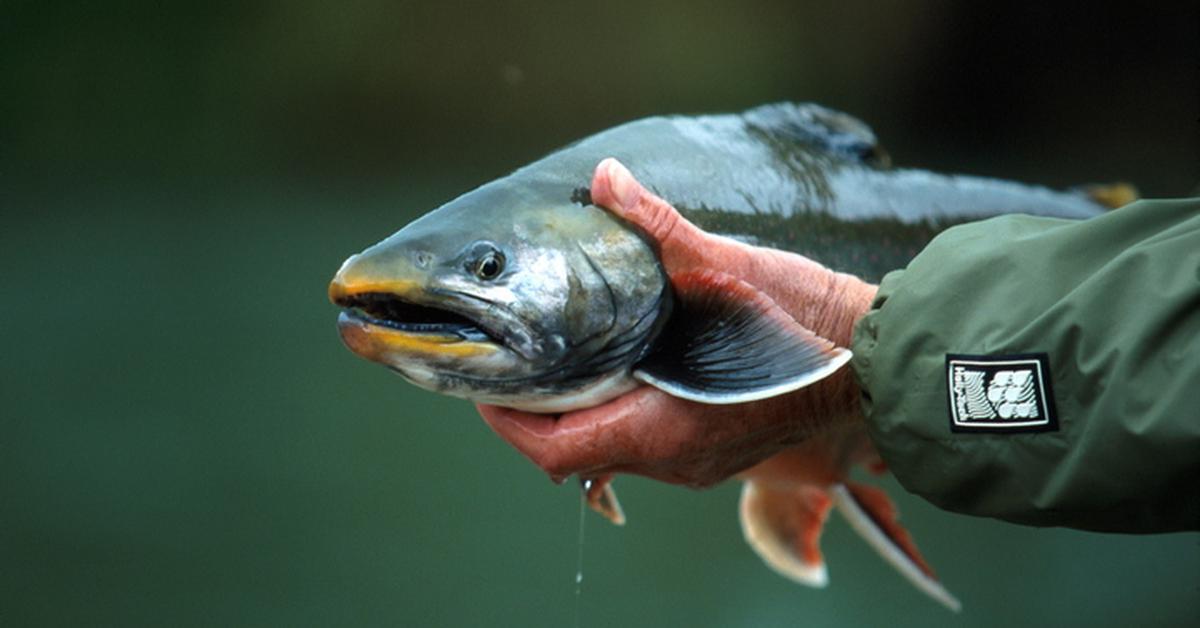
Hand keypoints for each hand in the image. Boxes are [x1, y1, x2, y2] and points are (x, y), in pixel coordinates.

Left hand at [477, 159, 877, 486]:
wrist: (877, 363)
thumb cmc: (805, 325)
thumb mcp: (725, 269)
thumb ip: (658, 228)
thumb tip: (607, 178)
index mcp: (659, 428)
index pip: (553, 449)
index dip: (508, 421)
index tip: (487, 384)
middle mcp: (671, 461)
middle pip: (573, 453)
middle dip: (537, 412)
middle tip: (517, 361)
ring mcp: (696, 465)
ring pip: (609, 451)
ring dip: (578, 413)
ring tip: (561, 358)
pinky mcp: (715, 453)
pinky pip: (644, 444)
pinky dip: (617, 412)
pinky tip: (623, 364)